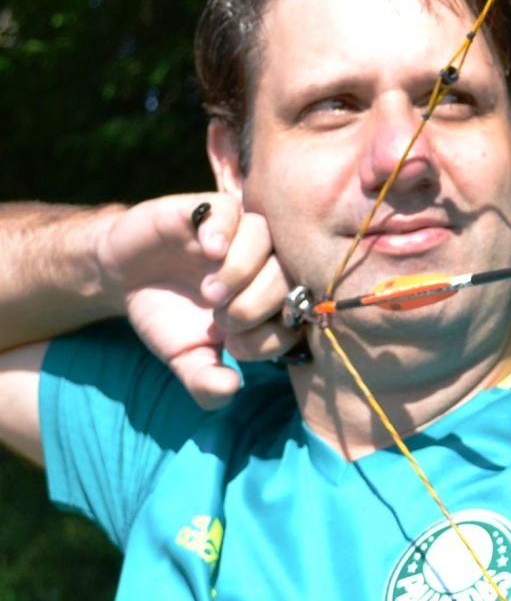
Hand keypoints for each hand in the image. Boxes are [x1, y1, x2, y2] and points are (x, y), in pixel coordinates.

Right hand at [97, 192, 297, 407]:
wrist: (123, 276)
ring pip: (265, 237)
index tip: (232, 346)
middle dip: (256, 304)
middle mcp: (263, 265)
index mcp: (269, 302)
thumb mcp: (184, 359)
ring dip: (241, 269)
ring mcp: (239, 234)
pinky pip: (232, 209)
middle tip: (220, 317)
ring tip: (210, 292)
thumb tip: (230, 390)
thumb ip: (206, 382)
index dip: (270, 336)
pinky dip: (223, 230)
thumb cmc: (167, 317)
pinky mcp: (211, 210)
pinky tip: (205, 250)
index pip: (297, 317)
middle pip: (289, 275)